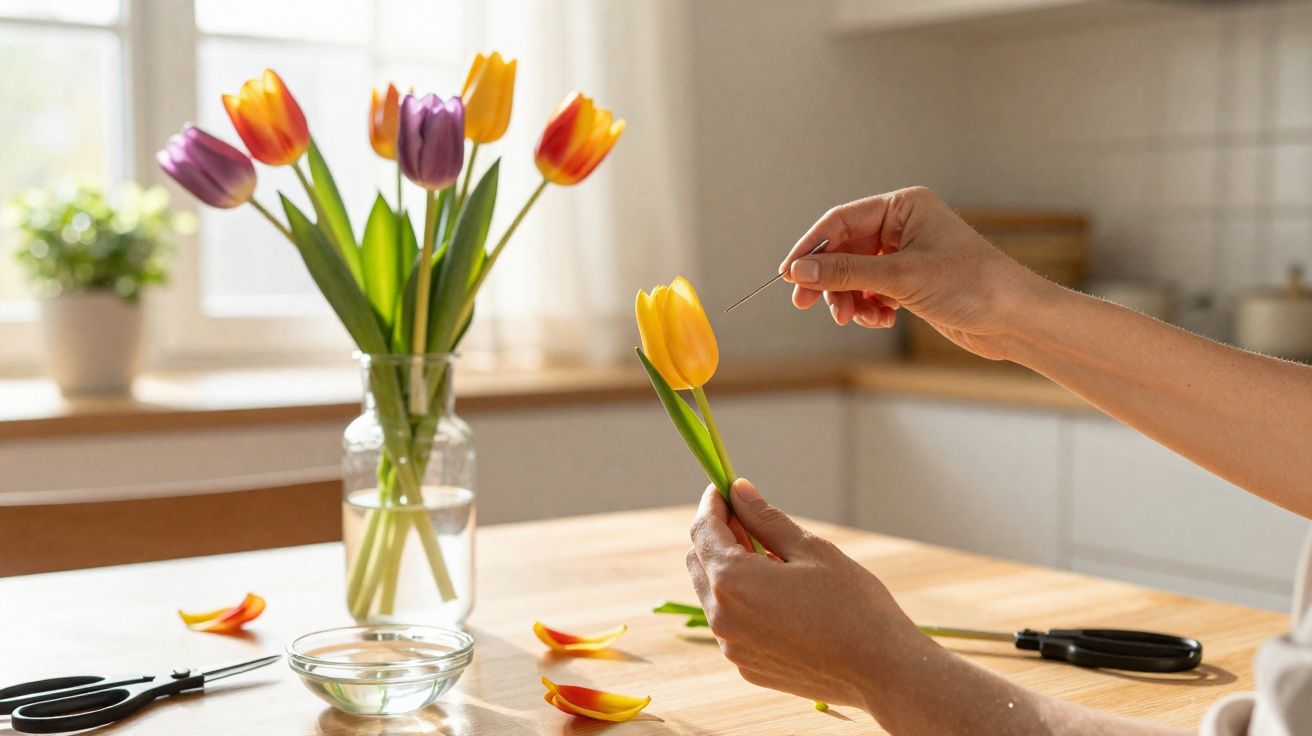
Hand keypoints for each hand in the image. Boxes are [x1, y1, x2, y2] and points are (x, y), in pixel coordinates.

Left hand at [686, 479, 925, 709]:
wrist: (882, 672)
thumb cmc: (853, 605)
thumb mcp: (810, 550)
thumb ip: (766, 519)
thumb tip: (739, 490)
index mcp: (732, 580)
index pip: (703, 530)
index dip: (713, 503)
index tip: (726, 487)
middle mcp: (721, 617)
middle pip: (698, 561)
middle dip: (717, 534)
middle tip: (749, 517)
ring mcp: (732, 647)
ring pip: (712, 594)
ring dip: (728, 568)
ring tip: (771, 556)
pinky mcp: (747, 666)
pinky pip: (731, 624)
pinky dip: (742, 601)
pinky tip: (779, 595)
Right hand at [780, 186, 1052, 360]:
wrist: (1014, 319)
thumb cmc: (971, 285)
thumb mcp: (900, 277)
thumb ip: (845, 272)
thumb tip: (798, 270)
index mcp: (904, 206)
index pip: (840, 220)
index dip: (810, 247)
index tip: (788, 274)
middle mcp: (904, 226)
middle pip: (844, 249)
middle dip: (828, 279)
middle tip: (805, 304)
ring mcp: (907, 254)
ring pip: (856, 274)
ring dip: (849, 298)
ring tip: (854, 318)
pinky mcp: (912, 282)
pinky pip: (872, 291)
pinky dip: (869, 307)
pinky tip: (880, 320)